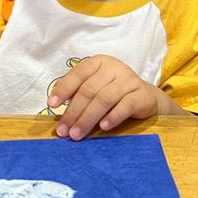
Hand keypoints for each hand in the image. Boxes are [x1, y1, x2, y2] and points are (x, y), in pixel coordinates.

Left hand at [47, 55, 162, 140]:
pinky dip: (113, 116)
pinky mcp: (142, 94)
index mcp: (98, 63)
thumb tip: (57, 111)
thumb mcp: (95, 89)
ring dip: (88, 118)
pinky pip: (126, 105)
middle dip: (74, 112)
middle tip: (64, 131)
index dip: (64, 89)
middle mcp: (114, 68)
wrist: (145, 98)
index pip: (78, 74)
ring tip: (77, 134)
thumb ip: (78, 95)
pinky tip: (103, 127)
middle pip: (89, 90)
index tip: (51, 105)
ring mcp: (129, 80)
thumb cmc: (114, 94)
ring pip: (105, 99)